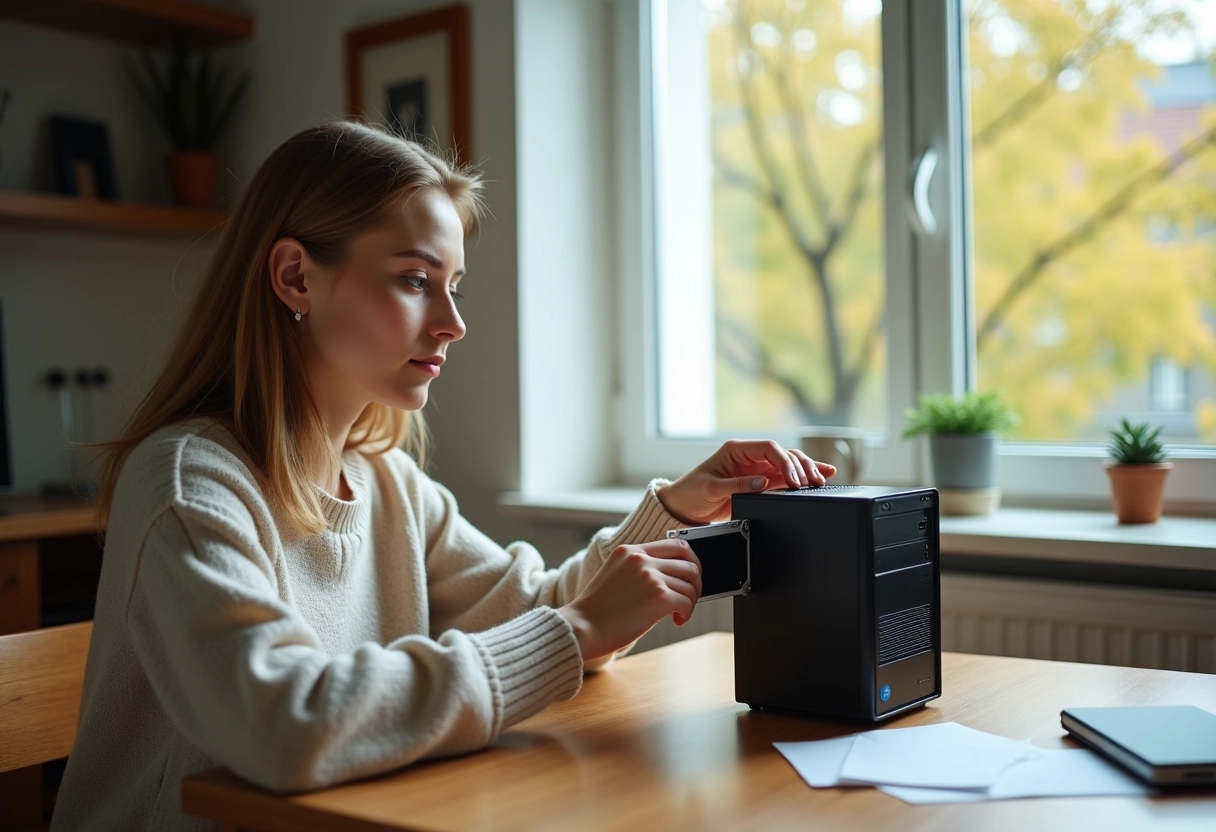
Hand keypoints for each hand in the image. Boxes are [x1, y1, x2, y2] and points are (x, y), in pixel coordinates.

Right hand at [557, 539, 701, 661]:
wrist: (582, 628)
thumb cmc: (597, 610)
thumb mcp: (615, 575)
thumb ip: (640, 569)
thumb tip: (674, 578)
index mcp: (630, 550)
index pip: (676, 546)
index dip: (691, 562)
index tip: (689, 578)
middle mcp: (641, 559)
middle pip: (689, 564)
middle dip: (695, 583)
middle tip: (688, 598)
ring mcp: (650, 577)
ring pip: (691, 585)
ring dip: (690, 601)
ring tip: (678, 613)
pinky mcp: (659, 597)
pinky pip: (687, 602)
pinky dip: (686, 613)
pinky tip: (676, 621)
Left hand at [655, 439, 835, 524]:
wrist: (683, 507)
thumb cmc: (691, 493)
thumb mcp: (710, 489)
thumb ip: (736, 485)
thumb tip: (762, 483)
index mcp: (736, 451)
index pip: (768, 448)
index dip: (785, 461)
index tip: (795, 478)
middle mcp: (749, 456)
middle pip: (783, 454)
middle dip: (801, 466)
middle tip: (814, 482)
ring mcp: (756, 469)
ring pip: (788, 465)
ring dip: (806, 470)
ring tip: (823, 480)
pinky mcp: (760, 482)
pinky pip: (785, 478)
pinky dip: (802, 478)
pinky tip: (820, 477)